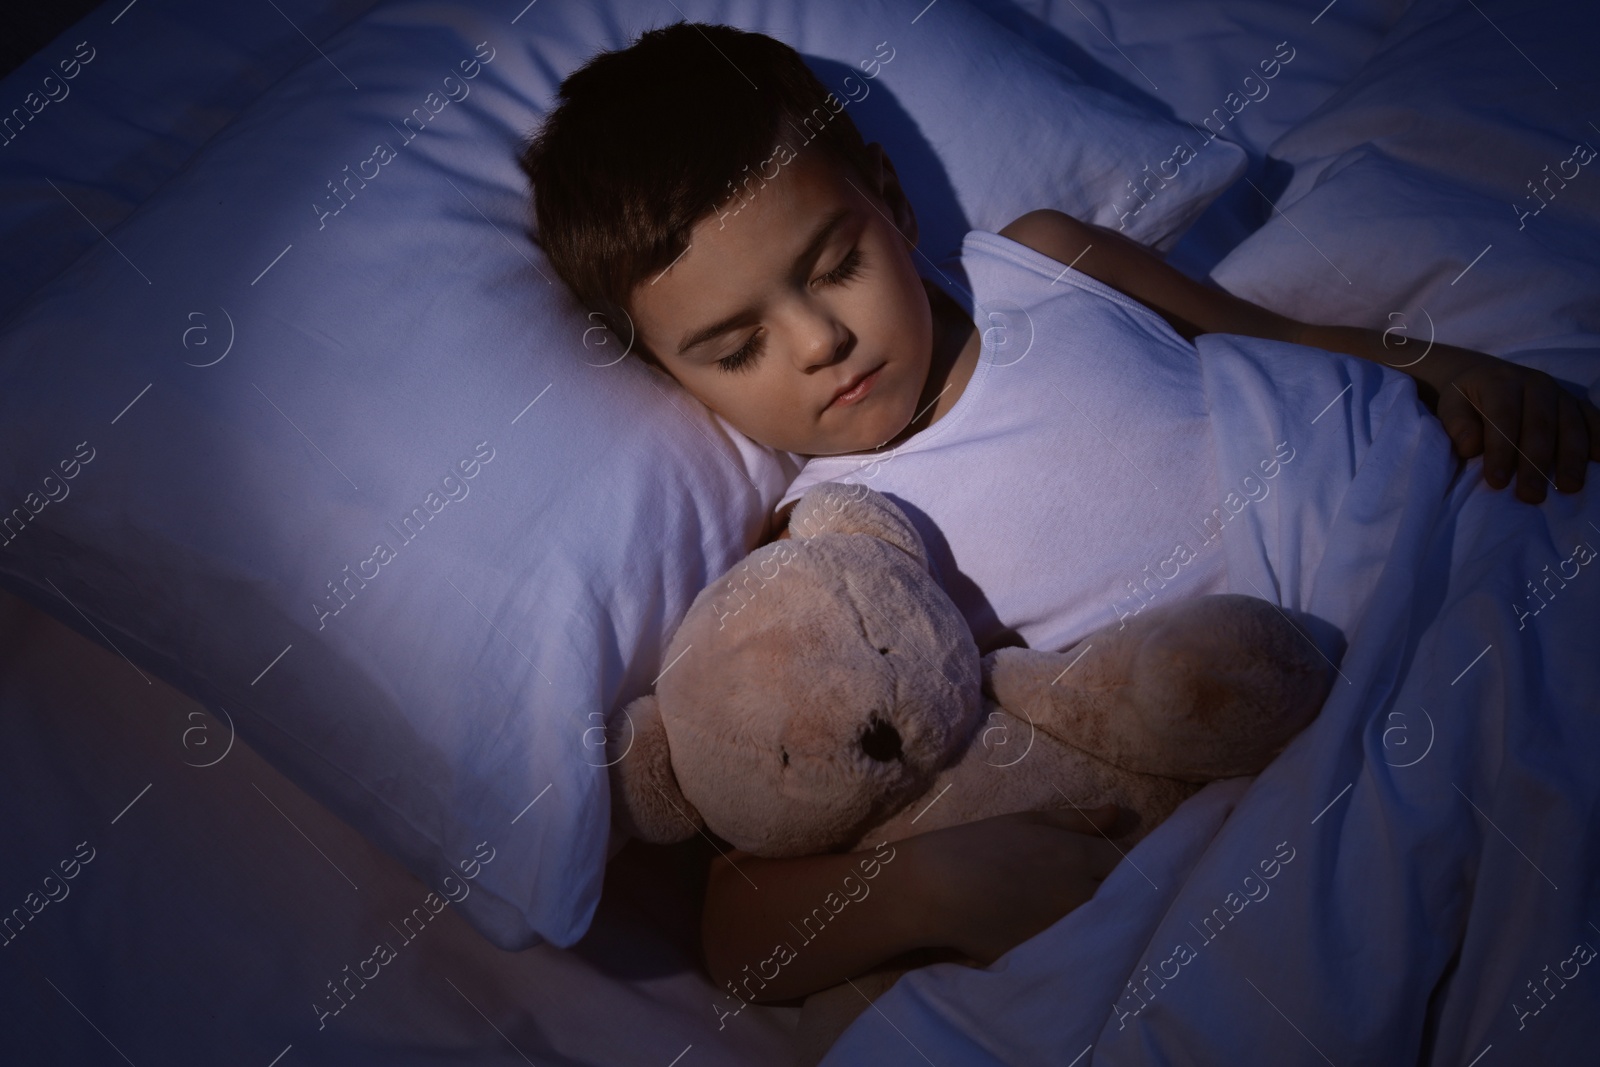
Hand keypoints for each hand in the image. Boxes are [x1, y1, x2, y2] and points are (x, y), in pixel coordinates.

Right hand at [907, 806, 1122, 965]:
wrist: (936, 888)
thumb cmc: (979, 846)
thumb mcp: (1029, 821)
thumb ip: (1077, 821)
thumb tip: (1117, 813)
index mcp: (1076, 855)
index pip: (1127, 863)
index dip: (1125, 865)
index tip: (1114, 867)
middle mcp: (1079, 893)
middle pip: (1124, 897)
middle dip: (1121, 893)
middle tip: (1104, 891)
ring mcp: (1066, 928)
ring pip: (1105, 925)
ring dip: (1104, 918)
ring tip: (1087, 912)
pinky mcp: (1049, 954)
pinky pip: (1080, 949)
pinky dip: (1080, 942)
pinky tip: (1065, 934)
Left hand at [1409, 345, 1599, 503]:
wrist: (1486, 376)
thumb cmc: (1467, 400)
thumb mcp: (1451, 405)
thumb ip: (1457, 424)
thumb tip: (1470, 447)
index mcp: (1501, 383)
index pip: (1503, 418)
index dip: (1501, 450)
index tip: (1497, 482)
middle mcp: (1535, 384)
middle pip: (1540, 425)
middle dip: (1536, 463)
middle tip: (1531, 496)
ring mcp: (1560, 393)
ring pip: (1571, 425)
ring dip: (1572, 458)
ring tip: (1568, 487)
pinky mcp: (1577, 403)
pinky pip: (1593, 419)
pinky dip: (1599, 439)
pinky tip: (1599, 460)